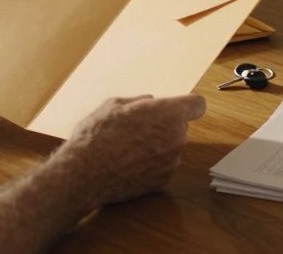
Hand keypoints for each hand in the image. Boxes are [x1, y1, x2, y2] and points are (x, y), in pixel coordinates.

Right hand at [52, 94, 205, 210]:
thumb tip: (149, 101)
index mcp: (168, 113)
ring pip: (171, 148)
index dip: (186, 105)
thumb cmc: (98, 135)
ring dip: (157, 146)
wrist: (85, 174)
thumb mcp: (113, 105)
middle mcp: (177, 137)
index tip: (176, 108)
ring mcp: (172, 162)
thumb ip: (139, 101)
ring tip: (128, 148)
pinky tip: (128, 164)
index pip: (197, 104)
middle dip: (164, 126)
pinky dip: (151, 165)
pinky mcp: (163, 181)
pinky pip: (162, 166)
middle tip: (138, 128)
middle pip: (180, 127)